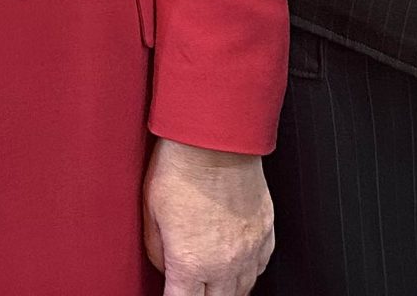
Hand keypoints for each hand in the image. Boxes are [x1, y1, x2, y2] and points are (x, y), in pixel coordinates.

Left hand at [143, 139, 273, 295]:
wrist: (215, 137)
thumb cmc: (181, 166)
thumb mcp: (151, 212)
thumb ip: (157, 250)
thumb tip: (164, 264)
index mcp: (190, 262)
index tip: (172, 294)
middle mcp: (224, 262)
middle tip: (193, 288)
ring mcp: (249, 248)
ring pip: (242, 290)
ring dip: (226, 291)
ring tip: (214, 285)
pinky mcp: (265, 231)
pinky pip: (261, 266)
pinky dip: (249, 272)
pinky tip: (238, 266)